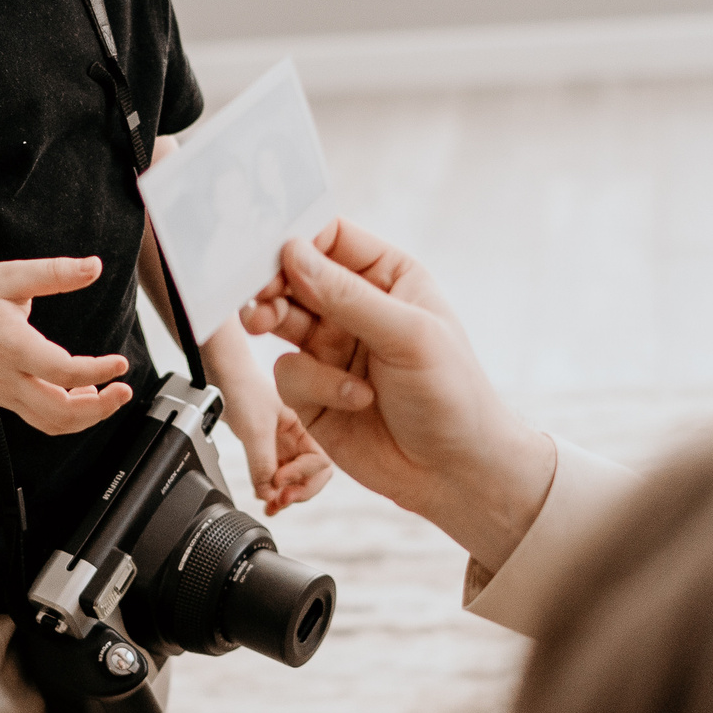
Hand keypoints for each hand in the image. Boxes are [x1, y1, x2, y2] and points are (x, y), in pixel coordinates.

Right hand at [0, 256, 136, 434]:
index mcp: (12, 346)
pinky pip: (40, 420)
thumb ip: (56, 273)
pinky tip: (82, 394)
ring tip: (108, 394)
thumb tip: (95, 266)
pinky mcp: (3, 399)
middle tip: (124, 389)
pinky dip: (67, 416)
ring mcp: (4, 394)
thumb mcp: (13, 275)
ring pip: (51, 424)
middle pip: (60, 412)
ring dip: (87, 417)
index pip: (63, 372)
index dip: (98, 371)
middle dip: (100, 408)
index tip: (121, 363)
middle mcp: (7, 378)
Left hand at [202, 322, 332, 515]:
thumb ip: (263, 464)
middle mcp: (297, 438)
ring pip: (292, 479)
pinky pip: (273, 476)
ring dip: (284, 495)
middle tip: (279, 501)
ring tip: (271, 506)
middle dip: (299, 492)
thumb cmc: (242, 387)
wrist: (219, 372)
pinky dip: (270, 490)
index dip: (302, 477)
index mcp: (305, 428)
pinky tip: (263, 497)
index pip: (321, 464)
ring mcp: (281, 444)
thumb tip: (268, 494)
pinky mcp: (263, 448)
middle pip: (312, 476)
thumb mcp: (255, 429)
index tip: (278, 480)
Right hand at [242, 219, 554, 570]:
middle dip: (273, 283)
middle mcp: (354, 307)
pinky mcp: (313, 391)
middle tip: (259, 293)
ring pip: (279, 318)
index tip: (275, 252)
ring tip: (266, 323)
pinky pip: (287, 372)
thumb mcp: (408, 335)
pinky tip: (353, 398)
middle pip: (295, 275)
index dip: (299, 240)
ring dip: (272, 320)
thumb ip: (348, 296)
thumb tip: (293, 254)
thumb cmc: (453, 396)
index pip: (331, 238)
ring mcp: (331, 348)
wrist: (454, 474)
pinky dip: (312, 384)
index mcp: (387, 277)